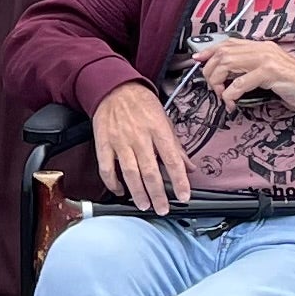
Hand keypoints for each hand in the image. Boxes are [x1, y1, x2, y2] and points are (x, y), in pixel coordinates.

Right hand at [89, 82, 190, 215]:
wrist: (114, 87)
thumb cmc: (141, 103)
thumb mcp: (165, 120)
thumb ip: (177, 146)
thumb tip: (190, 167)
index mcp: (158, 130)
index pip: (172, 160)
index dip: (179, 181)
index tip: (184, 196)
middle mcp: (140, 136)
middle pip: (151, 171)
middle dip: (158, 194)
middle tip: (163, 208)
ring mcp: (120, 141)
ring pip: (130, 173)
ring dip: (138, 192)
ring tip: (144, 205)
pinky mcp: (104, 143)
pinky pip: (107, 168)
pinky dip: (112, 183)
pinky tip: (119, 191)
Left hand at [195, 37, 294, 113]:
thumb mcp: (271, 74)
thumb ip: (252, 70)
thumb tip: (228, 77)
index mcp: (262, 47)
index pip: (229, 43)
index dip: (209, 50)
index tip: (197, 59)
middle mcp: (263, 49)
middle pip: (223, 53)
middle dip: (210, 71)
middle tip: (213, 88)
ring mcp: (267, 59)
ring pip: (228, 63)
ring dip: (218, 82)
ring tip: (223, 96)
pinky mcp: (272, 72)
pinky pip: (241, 81)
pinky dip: (231, 94)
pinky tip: (233, 102)